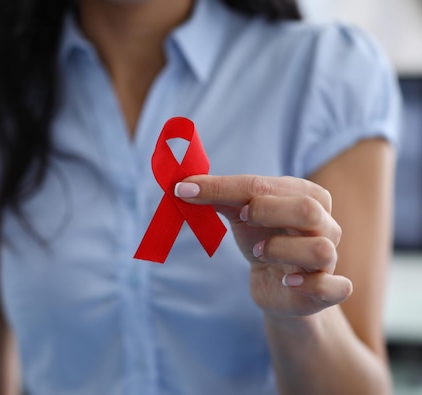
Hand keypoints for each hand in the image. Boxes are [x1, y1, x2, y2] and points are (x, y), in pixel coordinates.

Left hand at [175, 175, 352, 317]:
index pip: (265, 185)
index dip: (224, 187)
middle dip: (268, 211)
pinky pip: (335, 287)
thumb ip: (219, 198)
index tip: (188, 191)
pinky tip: (287, 282)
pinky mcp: (329, 291)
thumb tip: (184, 186)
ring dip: (283, 250)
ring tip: (259, 253)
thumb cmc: (263, 241)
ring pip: (320, 249)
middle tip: (241, 218)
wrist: (277, 286)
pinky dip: (310, 284)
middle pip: (307, 210)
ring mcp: (330, 259)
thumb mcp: (240, 216)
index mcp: (307, 196)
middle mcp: (325, 224)